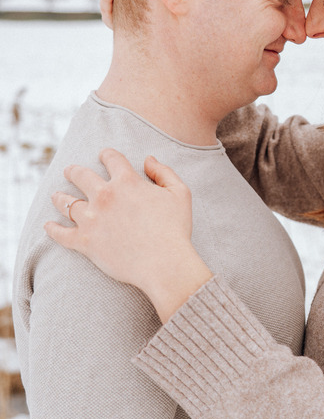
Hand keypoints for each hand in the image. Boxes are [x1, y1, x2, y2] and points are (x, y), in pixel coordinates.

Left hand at [45, 149, 212, 320]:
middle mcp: (104, 196)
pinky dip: (52, 230)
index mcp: (127, 182)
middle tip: (70, 171)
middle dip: (74, 171)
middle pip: (81, 176)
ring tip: (56, 196)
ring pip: (66, 203)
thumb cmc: (175, 230)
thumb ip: (164, 172)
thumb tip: (148, 160)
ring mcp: (91, 219)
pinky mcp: (84, 242)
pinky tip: (48, 226)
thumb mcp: (180, 194)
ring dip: (60, 197)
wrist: (164, 263)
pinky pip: (61, 234)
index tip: (104, 156)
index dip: (107, 155)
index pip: (111, 159)